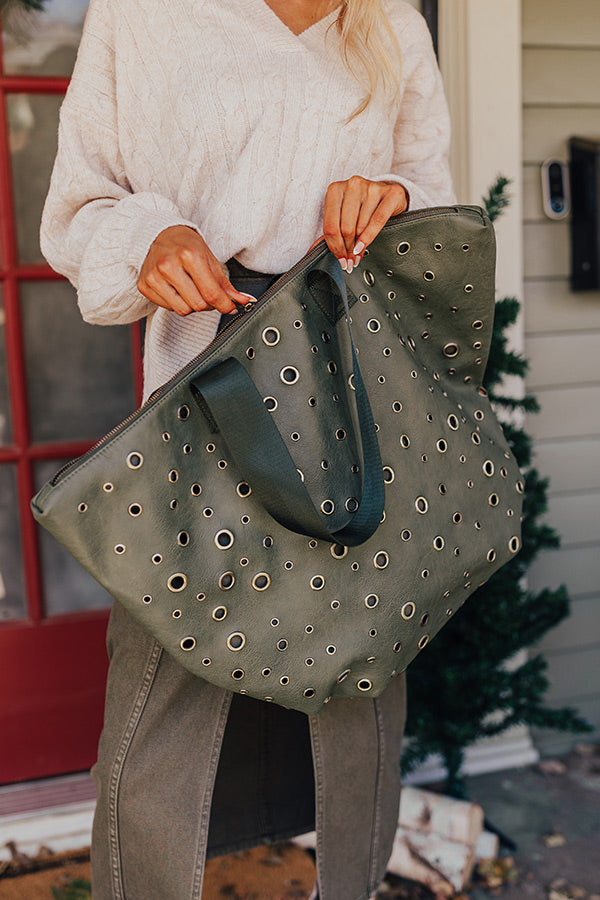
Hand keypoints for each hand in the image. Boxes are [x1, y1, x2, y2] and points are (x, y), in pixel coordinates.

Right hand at [137, 225, 253, 315]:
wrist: (158, 234)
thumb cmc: (185, 245)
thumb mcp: (210, 259)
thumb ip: (225, 285)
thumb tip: (243, 301)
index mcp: (189, 255)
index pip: (211, 294)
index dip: (225, 305)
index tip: (230, 307)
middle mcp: (169, 265)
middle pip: (198, 305)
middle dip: (208, 303)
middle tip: (207, 292)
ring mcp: (154, 276)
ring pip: (183, 310)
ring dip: (191, 304)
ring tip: (191, 289)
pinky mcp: (144, 285)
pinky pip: (168, 308)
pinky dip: (176, 302)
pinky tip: (176, 288)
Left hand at [322, 176, 407, 271]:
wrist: (388, 195)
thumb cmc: (362, 207)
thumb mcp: (343, 215)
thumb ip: (331, 231)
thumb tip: (313, 250)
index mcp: (335, 189)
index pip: (331, 226)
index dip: (334, 247)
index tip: (339, 259)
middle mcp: (353, 185)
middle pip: (345, 228)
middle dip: (347, 249)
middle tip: (349, 261)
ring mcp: (371, 187)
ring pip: (361, 226)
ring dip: (358, 246)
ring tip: (358, 254)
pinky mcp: (390, 193)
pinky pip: (378, 221)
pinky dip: (369, 237)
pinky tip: (363, 247)